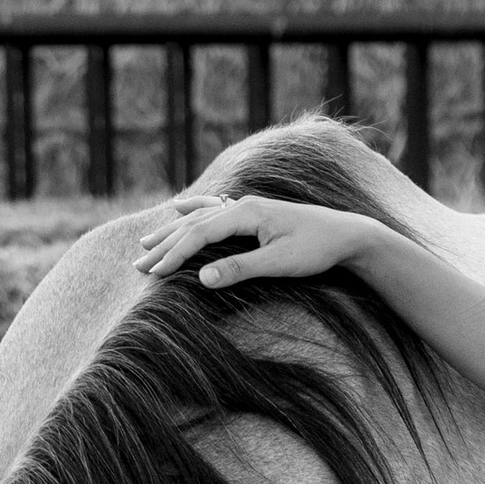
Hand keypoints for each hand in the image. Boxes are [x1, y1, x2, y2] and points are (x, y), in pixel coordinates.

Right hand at [132, 193, 374, 291]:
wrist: (347, 234)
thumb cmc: (317, 249)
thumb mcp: (280, 263)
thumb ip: (241, 269)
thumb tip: (203, 278)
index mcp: (246, 213)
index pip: (199, 234)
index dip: (174, 254)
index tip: (154, 273)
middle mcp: (243, 204)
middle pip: (193, 223)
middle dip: (164, 245)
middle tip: (137, 266)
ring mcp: (248, 206)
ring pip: (201, 217)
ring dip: (173, 231)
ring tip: (147, 243)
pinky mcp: (254, 213)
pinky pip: (215, 210)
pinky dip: (194, 211)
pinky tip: (182, 208)